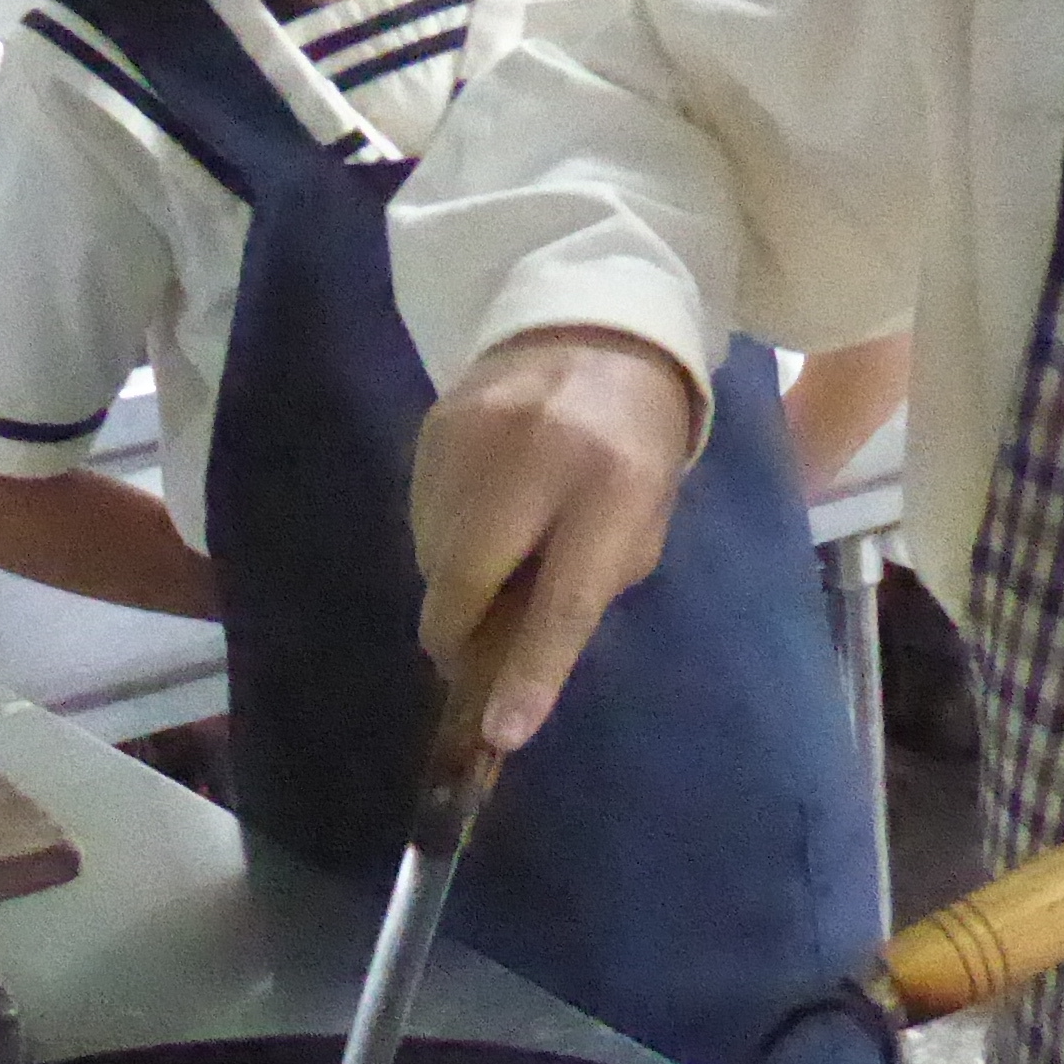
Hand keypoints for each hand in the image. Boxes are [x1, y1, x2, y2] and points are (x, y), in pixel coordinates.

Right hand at [408, 329, 701, 751]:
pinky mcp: (434, 424)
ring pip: (432, 554)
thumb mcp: (644, 519)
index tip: (501, 734)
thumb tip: (518, 667)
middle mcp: (538, 455)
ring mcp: (476, 433)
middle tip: (468, 654)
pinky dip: (441, 540)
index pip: (565, 596)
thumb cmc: (636, 446)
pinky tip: (476, 520)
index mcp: (615, 485)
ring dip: (453, 584)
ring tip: (490, 563)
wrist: (596, 329)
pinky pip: (419, 516)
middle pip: (469, 577)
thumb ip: (589, 588)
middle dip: (459, 635)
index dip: (532, 671)